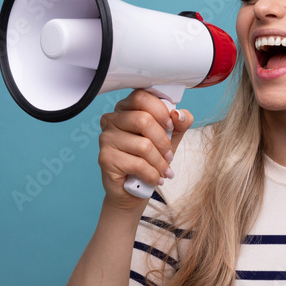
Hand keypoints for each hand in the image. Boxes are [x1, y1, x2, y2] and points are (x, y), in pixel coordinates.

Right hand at [97, 89, 194, 212]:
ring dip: (160, 162)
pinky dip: (152, 174)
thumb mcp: (170, 137)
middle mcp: (112, 120)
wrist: (135, 189)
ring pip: (143, 145)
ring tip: (164, 170)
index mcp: (126, 108)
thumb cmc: (150, 159)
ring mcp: (106, 138)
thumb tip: (180, 115)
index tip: (171, 125)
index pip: (141, 97)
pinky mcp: (105, 158)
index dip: (160, 110)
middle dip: (163, 142)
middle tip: (169, 156)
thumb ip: (179, 122)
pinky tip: (155, 179)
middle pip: (143, 120)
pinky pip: (137, 164)